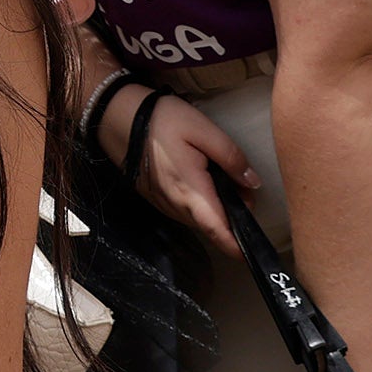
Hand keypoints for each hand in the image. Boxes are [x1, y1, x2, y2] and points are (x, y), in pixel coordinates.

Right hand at [98, 84, 256, 245]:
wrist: (117, 116)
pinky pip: (184, 211)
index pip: (218, 231)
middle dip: (233, 218)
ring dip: (216, 211)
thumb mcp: (203, 130)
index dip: (238, 248)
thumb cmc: (161, 120)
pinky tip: (203, 180)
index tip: (254, 255)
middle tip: (245, 190)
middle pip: (211, 227)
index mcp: (191, 191)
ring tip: (226, 181)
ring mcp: (163, 203)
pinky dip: (200, 205)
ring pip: (198, 220)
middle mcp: (175, 205)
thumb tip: (252, 183)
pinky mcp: (155, 198)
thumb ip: (231, 158)